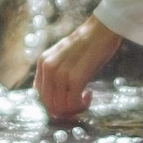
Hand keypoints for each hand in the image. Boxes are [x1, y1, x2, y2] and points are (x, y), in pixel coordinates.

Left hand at [33, 13, 122, 127]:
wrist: (102, 29)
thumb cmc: (88, 44)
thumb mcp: (64, 56)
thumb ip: (56, 73)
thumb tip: (57, 98)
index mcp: (43, 63)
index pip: (40, 95)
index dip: (54, 106)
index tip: (68, 104)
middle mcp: (48, 68)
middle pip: (48, 105)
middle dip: (64, 112)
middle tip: (78, 106)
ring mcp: (61, 74)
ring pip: (60, 108)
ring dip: (74, 110)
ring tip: (85, 99)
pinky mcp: (75, 78)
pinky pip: (73, 104)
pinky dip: (82, 105)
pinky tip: (89, 94)